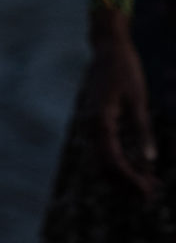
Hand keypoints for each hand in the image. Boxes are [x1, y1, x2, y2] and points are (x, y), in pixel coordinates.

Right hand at [85, 31, 158, 196]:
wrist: (108, 48)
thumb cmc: (125, 69)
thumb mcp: (138, 100)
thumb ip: (143, 131)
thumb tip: (150, 163)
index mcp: (101, 120)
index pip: (113, 161)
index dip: (131, 180)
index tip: (150, 192)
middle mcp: (91, 125)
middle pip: (104, 166)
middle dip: (127, 184)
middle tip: (153, 195)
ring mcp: (90, 123)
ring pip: (102, 160)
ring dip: (123, 176)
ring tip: (149, 184)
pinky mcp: (95, 121)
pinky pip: (103, 149)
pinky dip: (119, 162)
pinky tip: (139, 167)